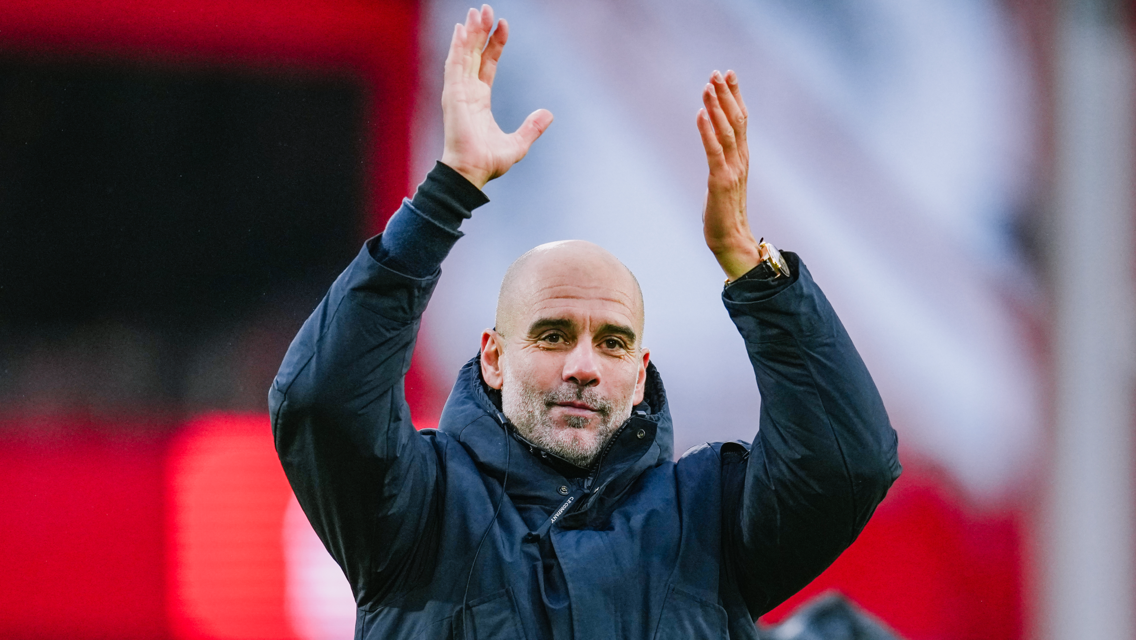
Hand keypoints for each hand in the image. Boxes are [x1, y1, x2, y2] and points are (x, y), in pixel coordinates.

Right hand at [440, 5, 553, 188]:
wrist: (472, 173)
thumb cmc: (488, 162)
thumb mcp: (518, 144)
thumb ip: (531, 128)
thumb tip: (548, 114)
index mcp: (478, 99)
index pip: (487, 64)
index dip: (495, 44)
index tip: (504, 25)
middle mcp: (466, 92)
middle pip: (474, 54)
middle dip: (480, 31)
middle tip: (486, 8)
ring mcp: (458, 92)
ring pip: (464, 55)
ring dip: (469, 33)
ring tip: (476, 12)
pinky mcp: (453, 96)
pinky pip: (455, 66)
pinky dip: (457, 47)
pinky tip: (462, 30)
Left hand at [697, 70, 760, 280]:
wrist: (730, 241)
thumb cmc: (724, 214)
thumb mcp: (723, 181)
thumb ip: (722, 162)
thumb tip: (714, 146)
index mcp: (742, 159)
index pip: (741, 121)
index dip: (735, 96)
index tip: (729, 75)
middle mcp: (740, 161)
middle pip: (737, 120)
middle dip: (727, 95)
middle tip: (718, 72)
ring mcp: (732, 171)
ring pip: (726, 131)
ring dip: (717, 107)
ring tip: (708, 86)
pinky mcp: (720, 182)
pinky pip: (713, 151)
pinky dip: (706, 131)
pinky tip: (700, 113)